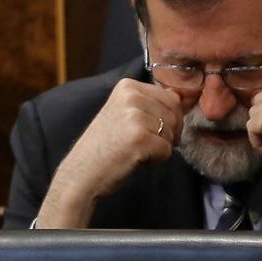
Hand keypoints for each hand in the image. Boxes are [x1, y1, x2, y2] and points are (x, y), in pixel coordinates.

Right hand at [37, 78, 182, 227]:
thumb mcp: (124, 114)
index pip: (171, 98)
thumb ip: (150, 103)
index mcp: (127, 86)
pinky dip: (155, 161)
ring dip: (158, 148)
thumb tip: (180, 97)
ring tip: (132, 151)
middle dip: (165, 134)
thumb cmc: (105, 147)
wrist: (81, 174)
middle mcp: (131, 96)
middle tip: (138, 144)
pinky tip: (133, 159)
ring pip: (171, 134)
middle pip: (175, 115)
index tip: (145, 131)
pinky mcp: (139, 138)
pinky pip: (166, 151)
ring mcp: (134, 116)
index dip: (167, 119)